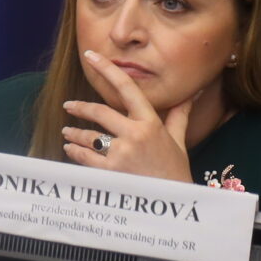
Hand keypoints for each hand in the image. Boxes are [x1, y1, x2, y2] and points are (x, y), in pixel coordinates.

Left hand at [59, 49, 193, 183]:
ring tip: (68, 132)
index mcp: (150, 123)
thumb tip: (193, 94)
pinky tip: (70, 148)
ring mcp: (121, 153)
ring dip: (74, 133)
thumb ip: (178, 115)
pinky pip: (85, 157)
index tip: (91, 56)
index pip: (126, 88)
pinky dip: (75, 151)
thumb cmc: (175, 171)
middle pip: (99, 112)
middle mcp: (134, 135)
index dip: (107, 69)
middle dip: (80, 107)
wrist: (174, 203)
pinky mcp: (110, 172)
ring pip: (89, 136)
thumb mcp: (178, 141)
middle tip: (68, 105)